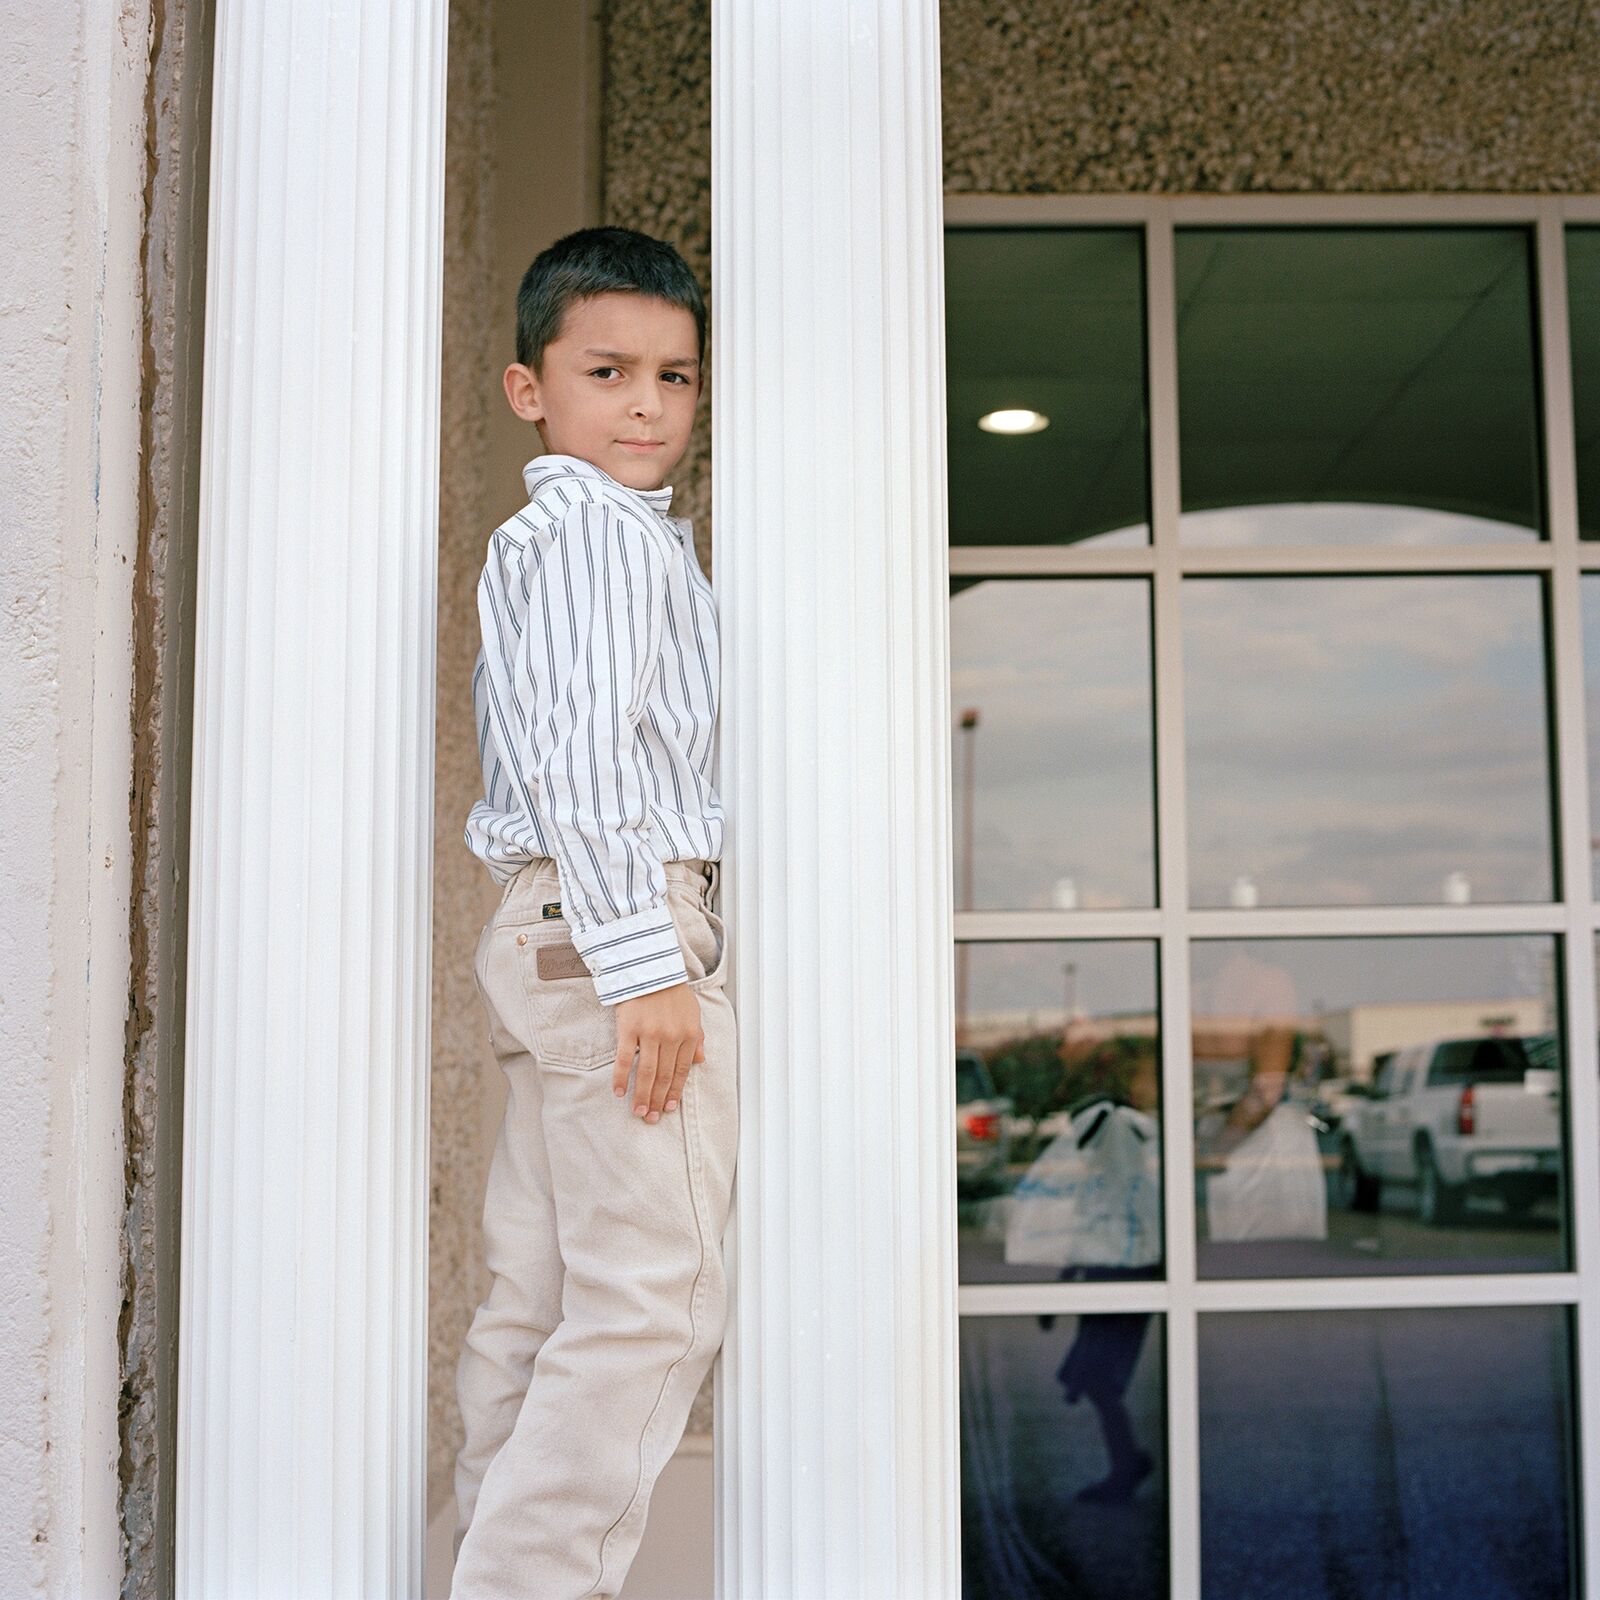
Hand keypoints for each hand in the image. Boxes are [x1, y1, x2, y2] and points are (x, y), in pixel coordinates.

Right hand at [613, 982, 704, 1121]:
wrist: (649, 966)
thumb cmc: (671, 990)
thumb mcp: (692, 1012)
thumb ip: (697, 1037)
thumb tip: (701, 1061)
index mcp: (689, 1033)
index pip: (682, 1070)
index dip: (675, 1092)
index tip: (668, 1109)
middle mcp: (671, 1036)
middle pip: (664, 1076)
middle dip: (657, 1100)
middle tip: (650, 1119)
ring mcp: (650, 1033)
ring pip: (647, 1072)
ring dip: (642, 1095)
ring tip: (638, 1112)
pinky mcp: (629, 1028)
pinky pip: (625, 1059)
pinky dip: (622, 1078)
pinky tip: (619, 1092)